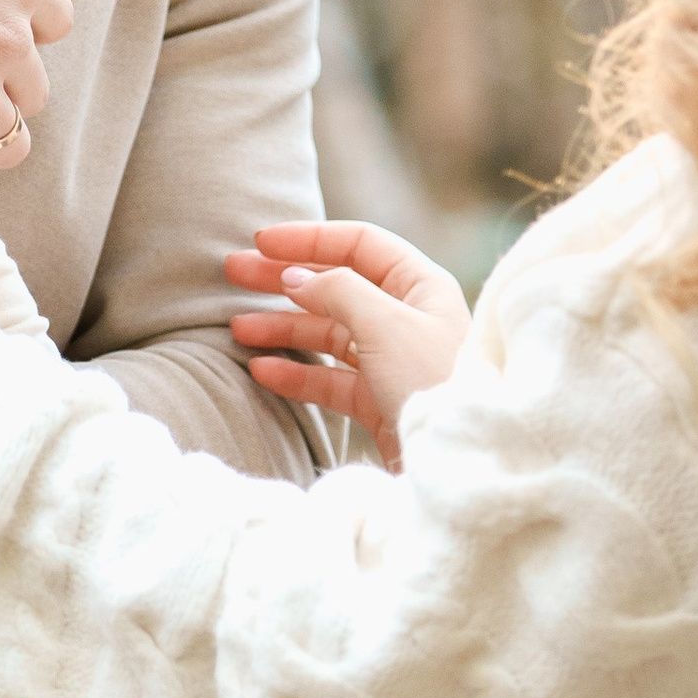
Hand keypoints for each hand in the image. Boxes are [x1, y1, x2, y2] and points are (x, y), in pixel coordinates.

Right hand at [224, 219, 471, 468]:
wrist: (462, 459)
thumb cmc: (436, 381)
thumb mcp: (386, 324)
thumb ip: (338, 291)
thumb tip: (295, 276)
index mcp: (420, 285)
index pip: (359, 244)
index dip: (308, 239)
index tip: (261, 241)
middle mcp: (407, 316)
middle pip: (336, 285)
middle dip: (284, 279)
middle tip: (234, 272)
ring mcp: (392, 358)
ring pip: (328, 332)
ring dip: (282, 327)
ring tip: (237, 328)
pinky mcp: (380, 398)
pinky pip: (329, 378)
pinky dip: (296, 372)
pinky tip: (261, 370)